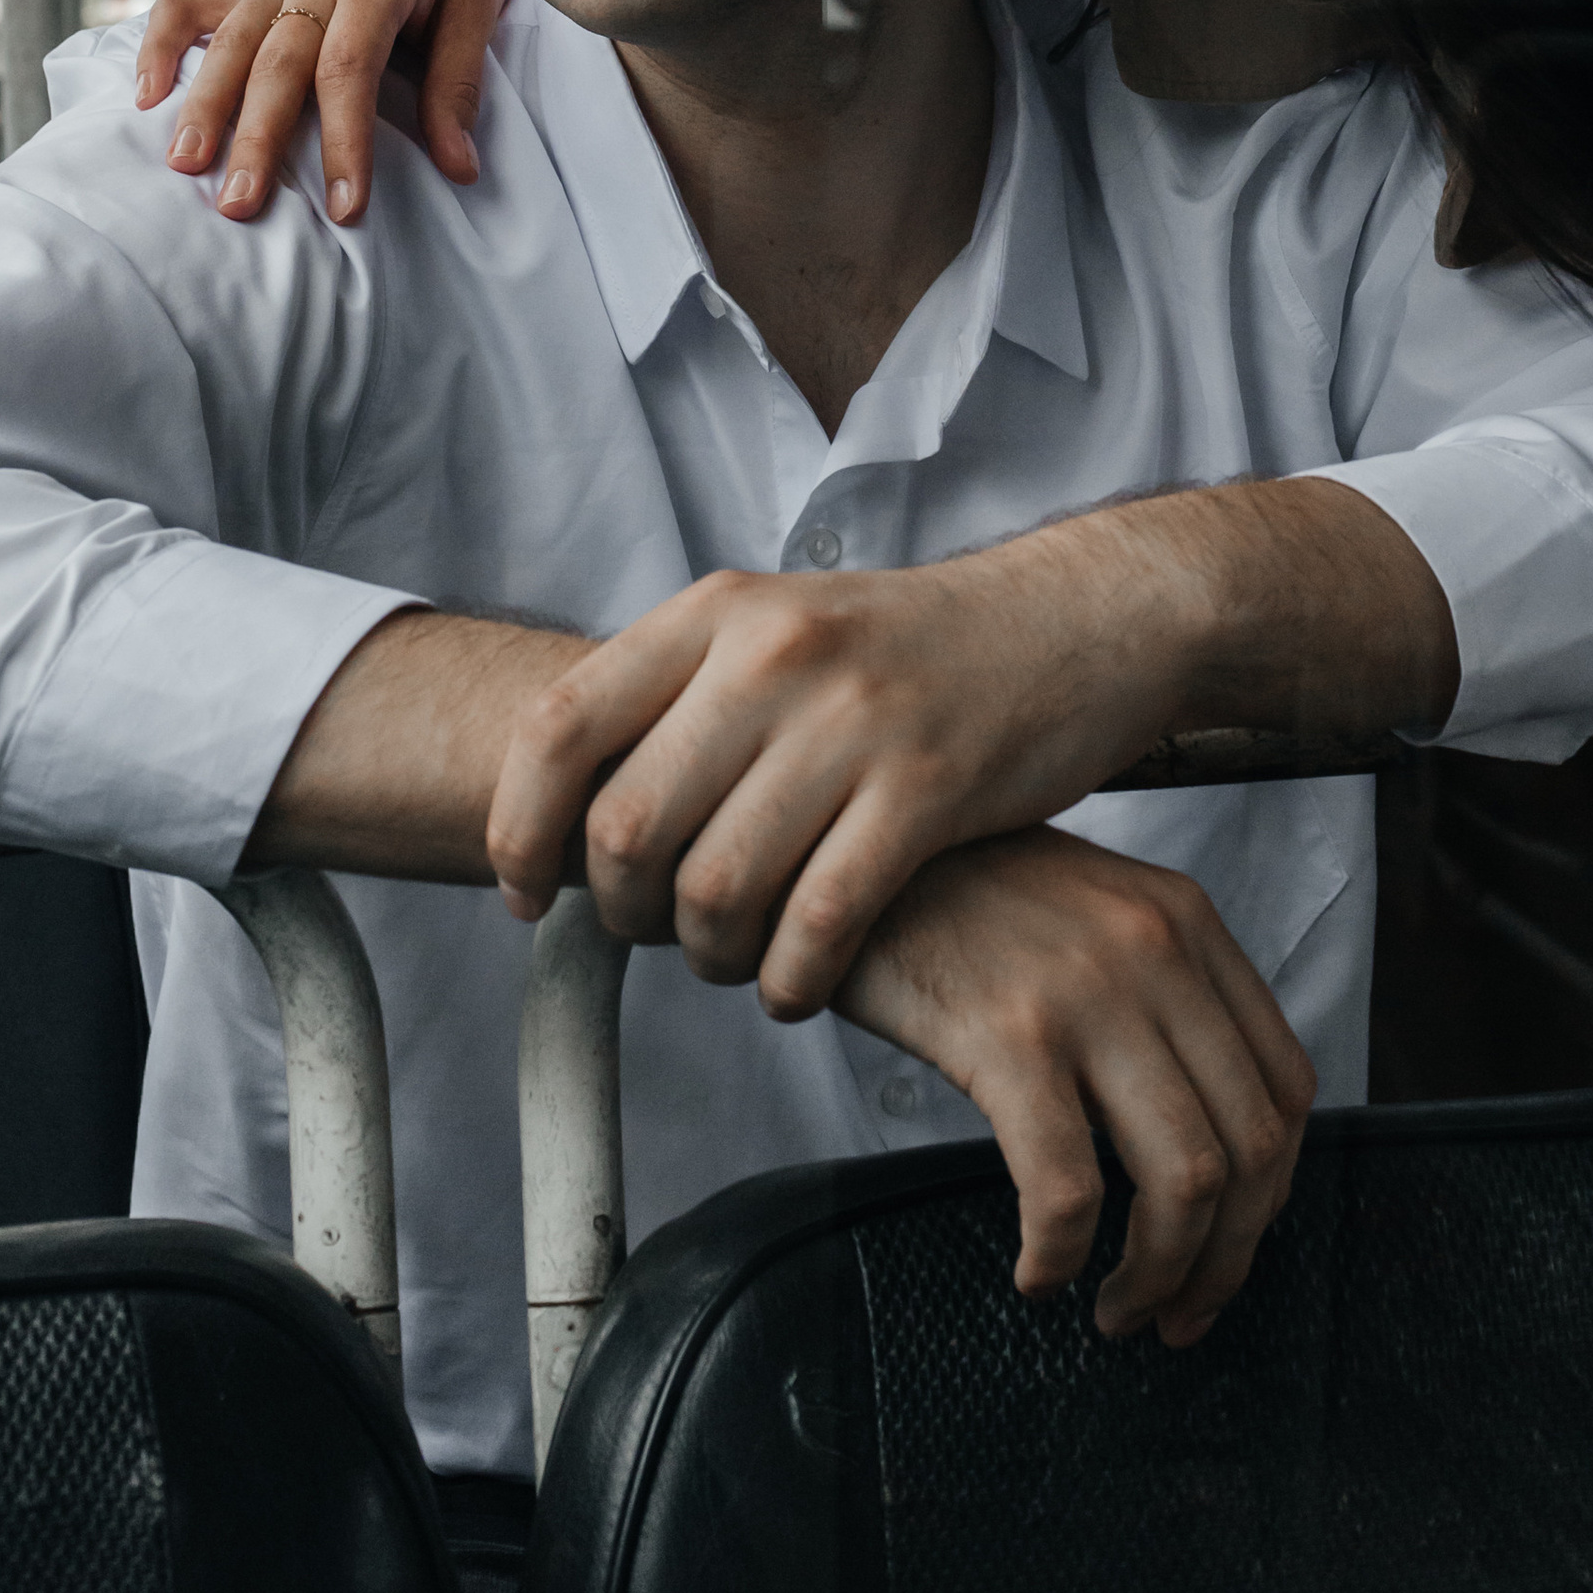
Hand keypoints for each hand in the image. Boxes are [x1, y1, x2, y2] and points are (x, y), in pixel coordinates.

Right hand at [135, 0, 509, 224]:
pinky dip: (160, 45)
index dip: (345, 141)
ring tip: (183, 164)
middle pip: (277, 62)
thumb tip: (459, 169)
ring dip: (203, 105)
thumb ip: (458, 86)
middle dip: (257, 138)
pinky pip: (188, 5)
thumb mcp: (477, 8)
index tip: (346, 208)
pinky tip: (144, 96)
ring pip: (229, 42)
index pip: (350, 68)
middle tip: (239, 205)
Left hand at [488, 545, 1169, 1011]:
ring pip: (716, 891)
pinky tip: (799, 982)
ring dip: (709, 958)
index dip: (520, 829)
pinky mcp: (929, 787)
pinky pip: (817, 924)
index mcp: (721, 610)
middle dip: (623, 914)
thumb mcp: (783, 630)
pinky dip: (789, 981)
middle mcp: (776, 652)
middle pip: (629, 830)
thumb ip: (680, 700)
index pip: (560, 727)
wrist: (1072, 622)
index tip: (527, 894)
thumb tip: (565, 820)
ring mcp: (854, 718)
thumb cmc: (910, 652)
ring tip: (736, 957)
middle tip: (661, 932)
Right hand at [835, 829, 1314, 1345]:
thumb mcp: (1095, 914)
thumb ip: (1160, 994)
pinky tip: (1038, 1273)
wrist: (857, 855)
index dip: (1271, 1195)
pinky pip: (1068, 1189)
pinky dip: (1063, 1255)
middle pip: (1250, 1148)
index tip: (1230, 1249)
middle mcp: (1158, 954)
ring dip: (1159, 1274)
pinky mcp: (1010, 1038)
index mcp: (1188, 925)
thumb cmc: (965, 899)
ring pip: (1183, 1180)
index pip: (1287, 1087)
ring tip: (1118, 1309)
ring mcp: (1088, 995)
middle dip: (1226, 1259)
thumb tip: (1202, 1141)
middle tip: (1179, 1312)